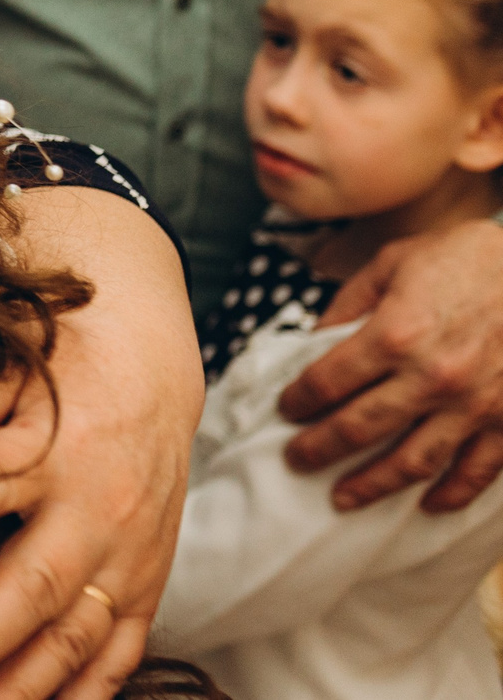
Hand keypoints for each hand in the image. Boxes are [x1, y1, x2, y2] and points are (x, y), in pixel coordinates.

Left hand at [0, 189, 199, 699]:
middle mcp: (98, 511)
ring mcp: (128, 560)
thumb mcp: (20, 369)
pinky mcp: (146, 589)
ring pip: (76, 635)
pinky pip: (119, 654)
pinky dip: (84, 694)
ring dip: (21, 684)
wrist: (153, 381)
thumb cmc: (65, 374)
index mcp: (57, 448)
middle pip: (37, 584)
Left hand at [279, 218, 502, 511]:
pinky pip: (478, 471)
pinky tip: (428, 504)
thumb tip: (314, 341)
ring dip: (373, 485)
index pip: (327, 382)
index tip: (286, 409)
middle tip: (296, 460)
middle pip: (359, 428)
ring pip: (413, 462)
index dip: (298, 400)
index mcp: (395, 334)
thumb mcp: (394, 263)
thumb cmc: (469, 258)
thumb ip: (350, 304)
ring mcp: (474, 405)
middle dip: (319, 448)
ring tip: (344, 497)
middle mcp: (431, 377)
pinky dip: (452, 493)